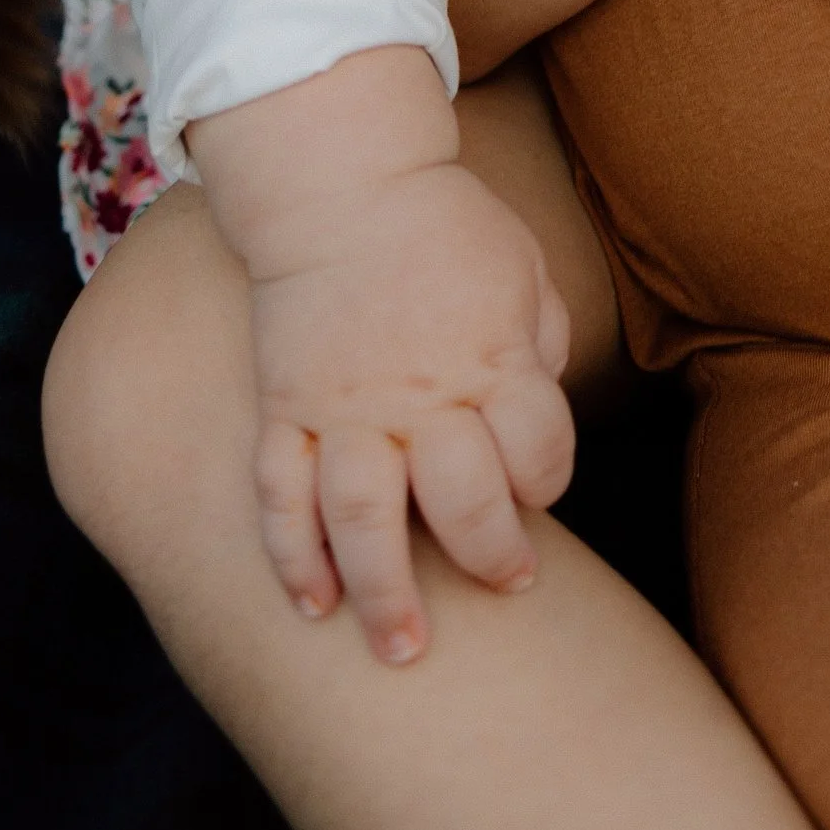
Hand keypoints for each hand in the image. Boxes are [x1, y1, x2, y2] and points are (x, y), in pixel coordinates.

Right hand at [191, 50, 574, 664]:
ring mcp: (346, 405)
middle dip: (489, 558)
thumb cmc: (446, 223)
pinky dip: (290, 555)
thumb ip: (540, 344)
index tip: (539, 491)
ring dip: (382, 593)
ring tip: (399, 650)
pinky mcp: (286, 405)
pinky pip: (280, 493)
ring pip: (361, 518)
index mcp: (492, 356)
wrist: (341, 179)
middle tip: (505, 586)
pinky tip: (311, 604)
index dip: (549, 480)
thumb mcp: (524, 268)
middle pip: (460, 503)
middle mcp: (421, 393)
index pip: (540, 450)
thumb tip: (538, 414)